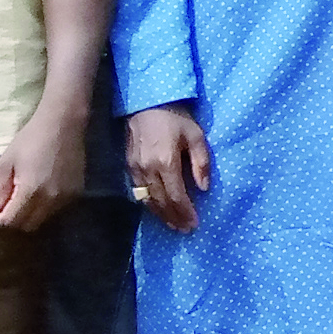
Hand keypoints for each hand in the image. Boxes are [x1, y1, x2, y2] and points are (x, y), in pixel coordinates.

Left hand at [0, 100, 83, 231]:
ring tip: (26, 194)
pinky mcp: (77, 193)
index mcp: (30, 191)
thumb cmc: (30, 139)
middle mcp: (50, 199)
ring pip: (43, 219)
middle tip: (8, 203)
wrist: (63, 124)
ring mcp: (66, 198)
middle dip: (15, 219)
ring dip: (31, 213)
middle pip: (28, 225)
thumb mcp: (6, 162)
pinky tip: (43, 189)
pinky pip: (57, 210)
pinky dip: (46, 206)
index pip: (11, 220)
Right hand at [126, 104, 211, 233]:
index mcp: (166, 162)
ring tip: (173, 225)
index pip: (176, 196)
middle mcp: (147, 169)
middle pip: (161, 202)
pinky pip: (138, 191)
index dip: (185, 212)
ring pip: (148, 200)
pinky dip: (149, 204)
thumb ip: (201, 163)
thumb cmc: (176, 118)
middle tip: (185, 229)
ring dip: (161, 215)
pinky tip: (157, 210)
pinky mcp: (128, 166)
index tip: (194, 223)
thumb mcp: (196, 136)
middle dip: (174, 217)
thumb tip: (204, 188)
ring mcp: (135, 168)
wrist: (147, 103)